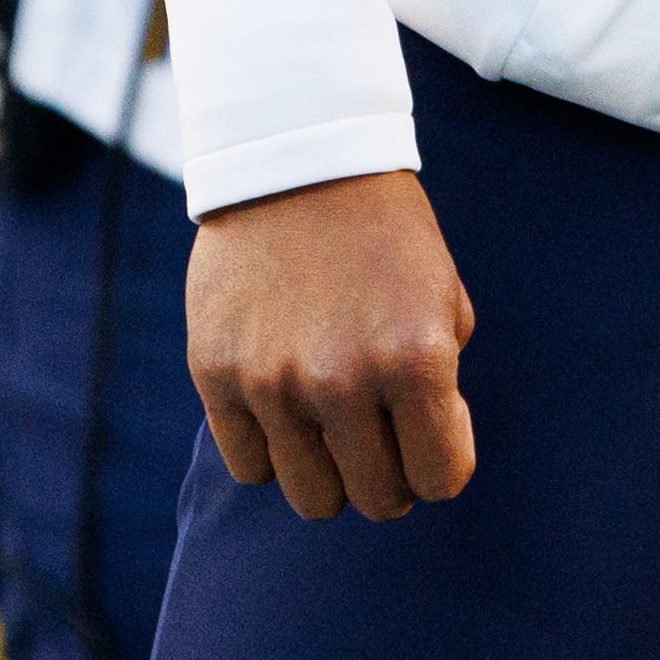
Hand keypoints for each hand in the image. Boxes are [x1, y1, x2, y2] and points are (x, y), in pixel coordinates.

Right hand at [184, 169, 475, 520]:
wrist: (298, 159)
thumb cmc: (386, 235)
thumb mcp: (444, 300)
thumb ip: (440, 386)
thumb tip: (423, 456)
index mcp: (416, 358)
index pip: (442, 479)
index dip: (443, 459)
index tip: (433, 425)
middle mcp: (343, 379)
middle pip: (379, 500)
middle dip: (391, 473)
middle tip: (383, 431)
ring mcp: (272, 382)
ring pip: (313, 497)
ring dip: (331, 471)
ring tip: (333, 422)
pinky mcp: (215, 374)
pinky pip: (247, 466)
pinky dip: (272, 449)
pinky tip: (285, 406)